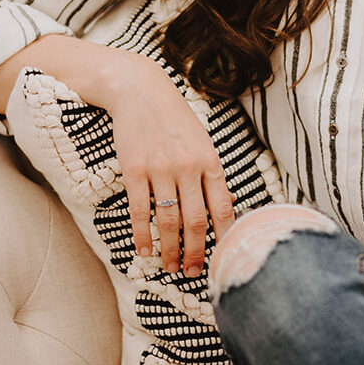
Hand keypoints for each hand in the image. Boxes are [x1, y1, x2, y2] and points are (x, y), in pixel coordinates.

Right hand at [96, 48, 234, 277]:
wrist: (141, 91)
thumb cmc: (174, 119)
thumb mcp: (201, 141)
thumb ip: (211, 173)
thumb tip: (228, 205)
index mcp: (209, 160)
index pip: (222, 207)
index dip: (224, 236)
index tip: (224, 257)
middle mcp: (188, 167)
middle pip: (196, 221)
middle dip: (196, 253)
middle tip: (192, 273)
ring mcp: (161, 169)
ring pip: (169, 221)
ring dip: (170, 250)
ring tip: (170, 268)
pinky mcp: (135, 170)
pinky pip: (141, 211)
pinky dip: (142, 235)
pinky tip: (144, 251)